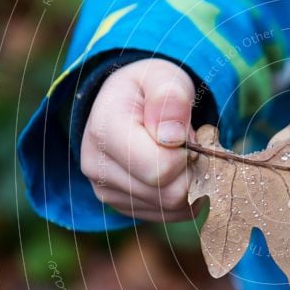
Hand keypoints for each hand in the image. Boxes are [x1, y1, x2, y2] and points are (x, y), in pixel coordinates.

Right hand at [81, 58, 199, 221]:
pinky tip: (177, 169)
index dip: (186, 153)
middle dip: (191, 168)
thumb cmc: (148, 88)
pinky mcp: (125, 208)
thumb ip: (169, 97)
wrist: (126, 104)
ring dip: (190, 180)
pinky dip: (187, 194)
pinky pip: (174, 214)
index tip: (186, 132)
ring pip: (173, 207)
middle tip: (188, 142)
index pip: (158, 168)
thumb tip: (172, 137)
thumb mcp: (162, 76)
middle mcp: (98, 168)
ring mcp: (109, 192)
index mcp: (104, 131)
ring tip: (179, 152)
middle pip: (169, 193)